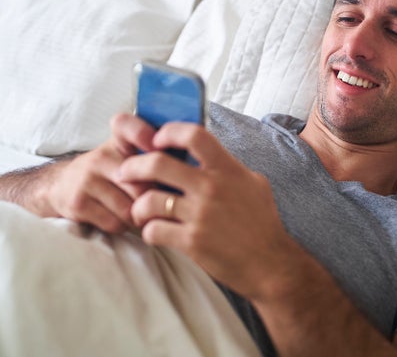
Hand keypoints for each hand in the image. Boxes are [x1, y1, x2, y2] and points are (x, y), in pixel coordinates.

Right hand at [42, 113, 156, 232]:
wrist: (60, 186)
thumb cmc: (109, 172)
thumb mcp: (126, 154)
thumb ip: (154, 155)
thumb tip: (191, 166)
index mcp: (116, 141)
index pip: (127, 126)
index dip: (144, 134)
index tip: (157, 148)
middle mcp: (100, 156)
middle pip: (141, 182)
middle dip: (153, 197)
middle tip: (156, 202)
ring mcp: (86, 179)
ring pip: (130, 207)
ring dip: (138, 216)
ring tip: (136, 211)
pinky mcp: (78, 203)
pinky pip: (114, 222)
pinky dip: (122, 226)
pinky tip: (118, 218)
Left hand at [125, 122, 297, 299]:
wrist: (270, 264)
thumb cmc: (262, 223)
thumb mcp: (253, 183)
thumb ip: (228, 167)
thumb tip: (204, 154)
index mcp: (227, 169)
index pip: (194, 135)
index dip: (168, 132)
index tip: (155, 140)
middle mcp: (212, 188)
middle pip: (158, 164)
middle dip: (133, 167)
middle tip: (125, 173)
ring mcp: (201, 215)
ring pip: (149, 200)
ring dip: (137, 206)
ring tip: (139, 212)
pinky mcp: (192, 242)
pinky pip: (154, 230)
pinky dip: (148, 231)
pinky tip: (155, 232)